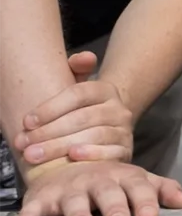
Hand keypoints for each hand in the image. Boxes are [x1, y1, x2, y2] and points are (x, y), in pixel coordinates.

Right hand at [9, 155, 181, 215]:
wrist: (66, 161)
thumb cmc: (107, 178)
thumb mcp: (134, 179)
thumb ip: (159, 189)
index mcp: (123, 176)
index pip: (137, 186)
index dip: (144, 200)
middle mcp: (97, 179)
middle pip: (107, 193)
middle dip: (114, 208)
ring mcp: (69, 187)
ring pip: (74, 201)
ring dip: (78, 214)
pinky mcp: (42, 197)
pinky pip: (33, 208)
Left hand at [13, 49, 134, 165]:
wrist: (107, 132)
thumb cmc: (80, 113)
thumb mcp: (77, 88)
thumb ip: (77, 69)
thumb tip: (84, 57)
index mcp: (105, 90)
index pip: (78, 94)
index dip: (50, 108)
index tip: (26, 121)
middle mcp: (118, 108)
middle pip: (83, 117)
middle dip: (48, 132)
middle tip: (22, 143)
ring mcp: (123, 130)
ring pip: (94, 136)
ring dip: (59, 146)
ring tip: (33, 155)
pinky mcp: (125, 151)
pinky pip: (110, 152)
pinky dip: (92, 155)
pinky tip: (71, 158)